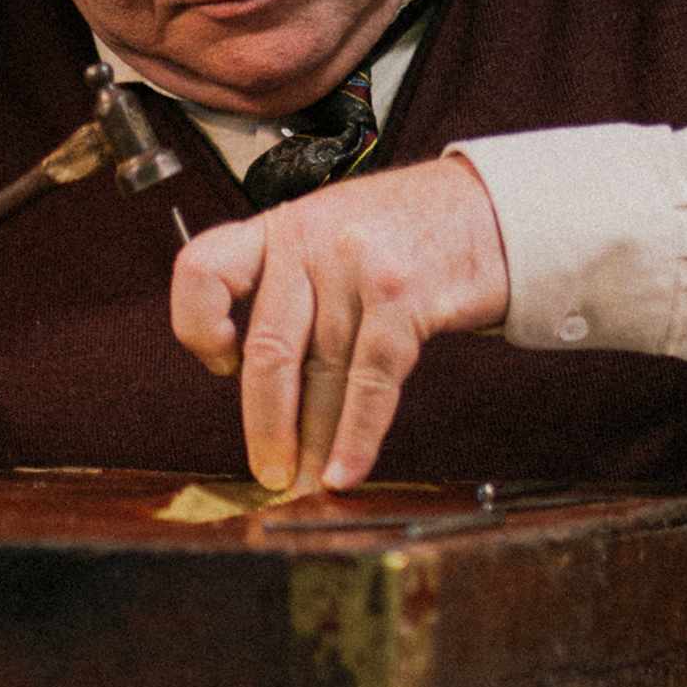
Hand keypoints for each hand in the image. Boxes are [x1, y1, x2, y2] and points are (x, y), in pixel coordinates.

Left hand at [169, 156, 511, 493]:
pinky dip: (356, 436)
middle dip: (267, 425)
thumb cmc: (407, 228)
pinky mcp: (402, 294)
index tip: (219, 367)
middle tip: (270, 469)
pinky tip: (348, 468)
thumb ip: (290, 284)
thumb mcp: (329, 231)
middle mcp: (307, 240)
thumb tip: (266, 384)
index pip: (203, 268)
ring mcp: (354, 265)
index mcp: (279, 226)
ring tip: (311, 479)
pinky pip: (369, 381)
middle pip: (267, 349)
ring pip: (320, 374)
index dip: (197, 327)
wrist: (489, 208)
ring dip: (316, 441)